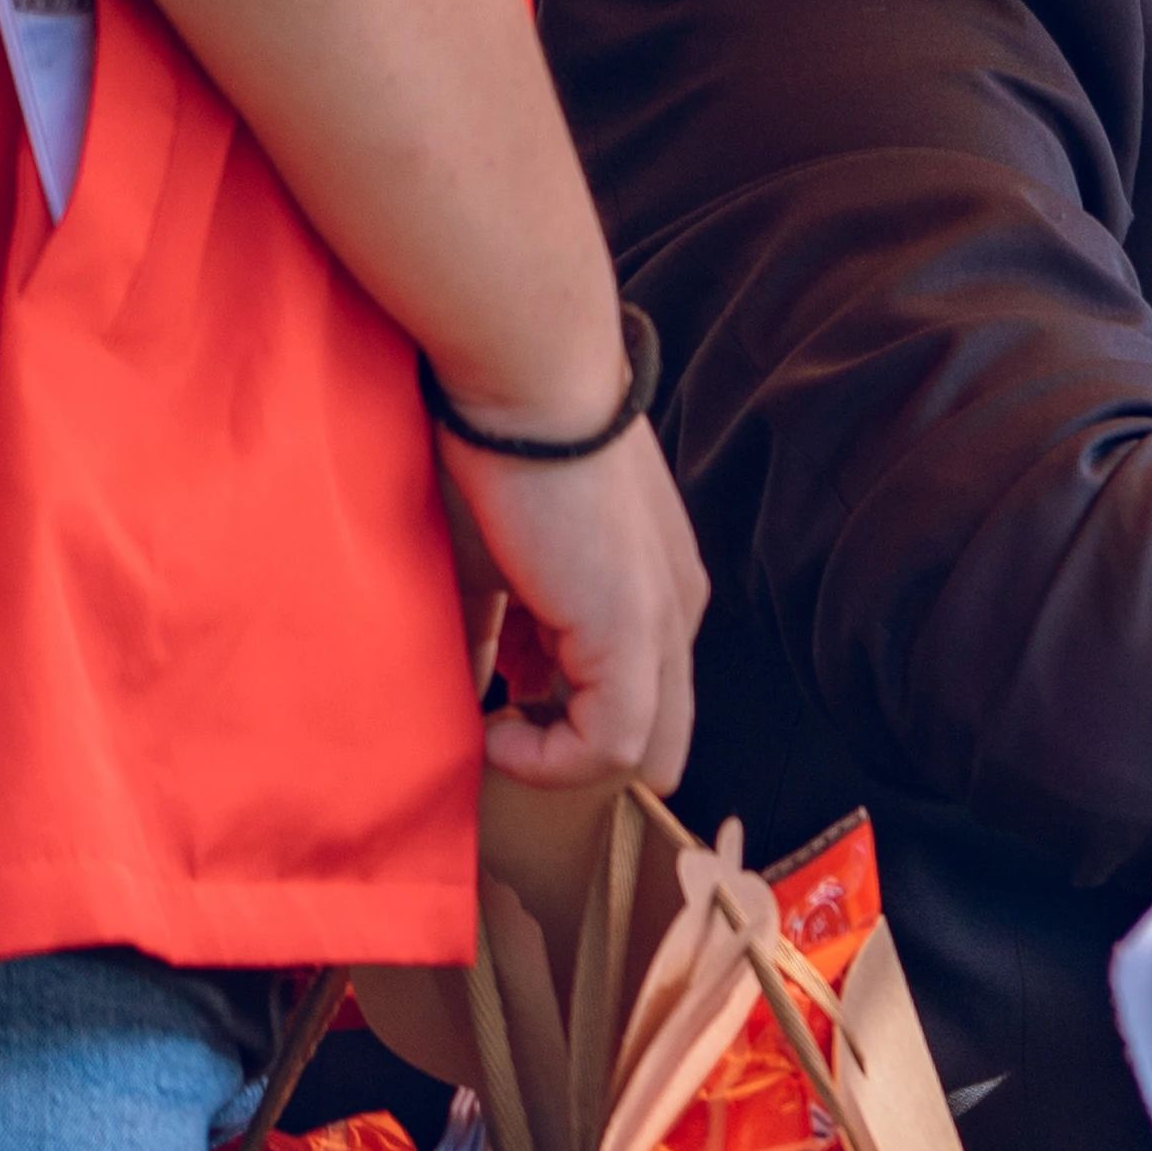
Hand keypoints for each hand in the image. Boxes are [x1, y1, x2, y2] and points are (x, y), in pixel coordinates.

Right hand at [439, 424, 705, 793]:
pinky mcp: (634, 635)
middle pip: (654, 740)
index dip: (566, 724)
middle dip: (574, 756)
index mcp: (656, 593)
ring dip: (558, 759)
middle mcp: (676, 614)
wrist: (528, 391)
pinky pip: (614, 746)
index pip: (636, 700)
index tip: (498, 701)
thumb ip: (498, 634)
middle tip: (502, 734)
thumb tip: (476, 690)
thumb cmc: (502, 459)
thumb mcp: (497, 567)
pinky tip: (497, 726)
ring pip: (642, 752)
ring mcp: (664, 627)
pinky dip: (550, 758)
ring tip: (495, 723)